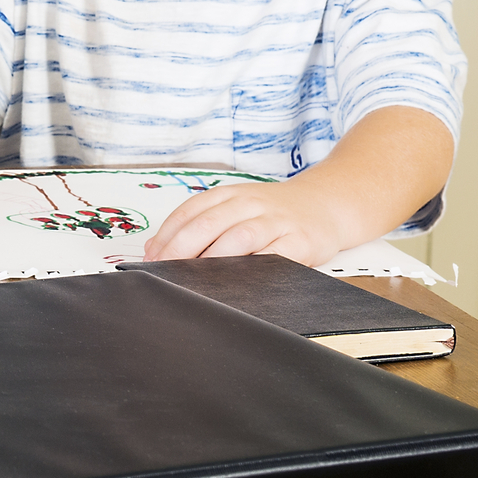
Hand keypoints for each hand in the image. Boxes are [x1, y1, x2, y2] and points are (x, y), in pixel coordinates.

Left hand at [142, 182, 342, 265]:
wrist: (327, 204)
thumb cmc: (273, 212)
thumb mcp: (235, 207)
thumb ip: (197, 224)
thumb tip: (154, 249)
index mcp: (229, 194)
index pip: (189, 212)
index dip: (167, 236)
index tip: (150, 258)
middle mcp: (250, 203)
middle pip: (208, 224)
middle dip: (180, 250)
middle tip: (164, 272)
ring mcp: (276, 221)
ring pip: (238, 238)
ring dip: (212, 260)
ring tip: (193, 280)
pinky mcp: (300, 241)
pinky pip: (274, 256)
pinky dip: (253, 269)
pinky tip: (236, 283)